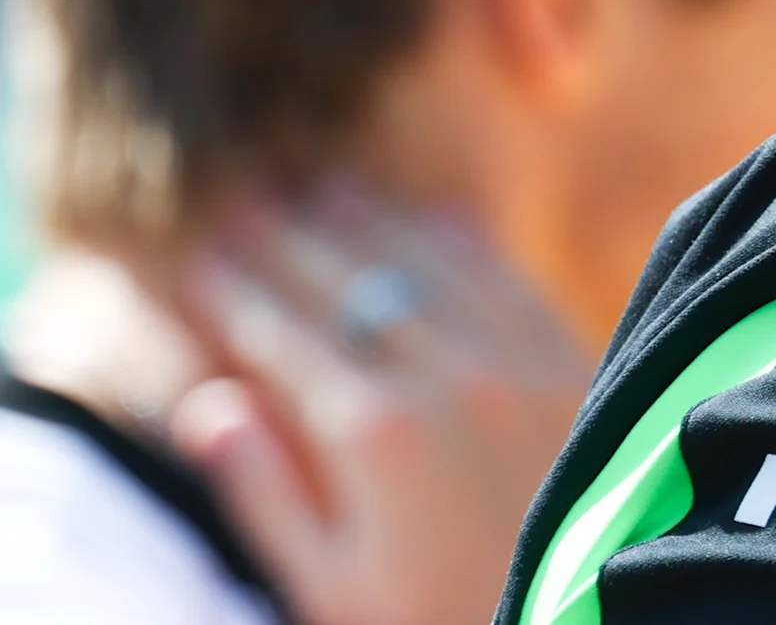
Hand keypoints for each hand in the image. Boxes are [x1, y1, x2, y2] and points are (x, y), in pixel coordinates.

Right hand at [174, 185, 590, 624]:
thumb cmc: (441, 622)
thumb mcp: (332, 585)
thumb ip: (266, 492)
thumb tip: (204, 404)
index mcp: (370, 432)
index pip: (279, 332)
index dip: (234, 290)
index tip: (199, 256)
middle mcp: (445, 374)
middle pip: (349, 278)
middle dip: (290, 238)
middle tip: (248, 200)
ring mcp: (518, 358)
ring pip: (429, 260)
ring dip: (372, 220)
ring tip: (327, 192)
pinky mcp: (576, 360)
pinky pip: (506, 276)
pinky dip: (459, 241)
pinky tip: (433, 219)